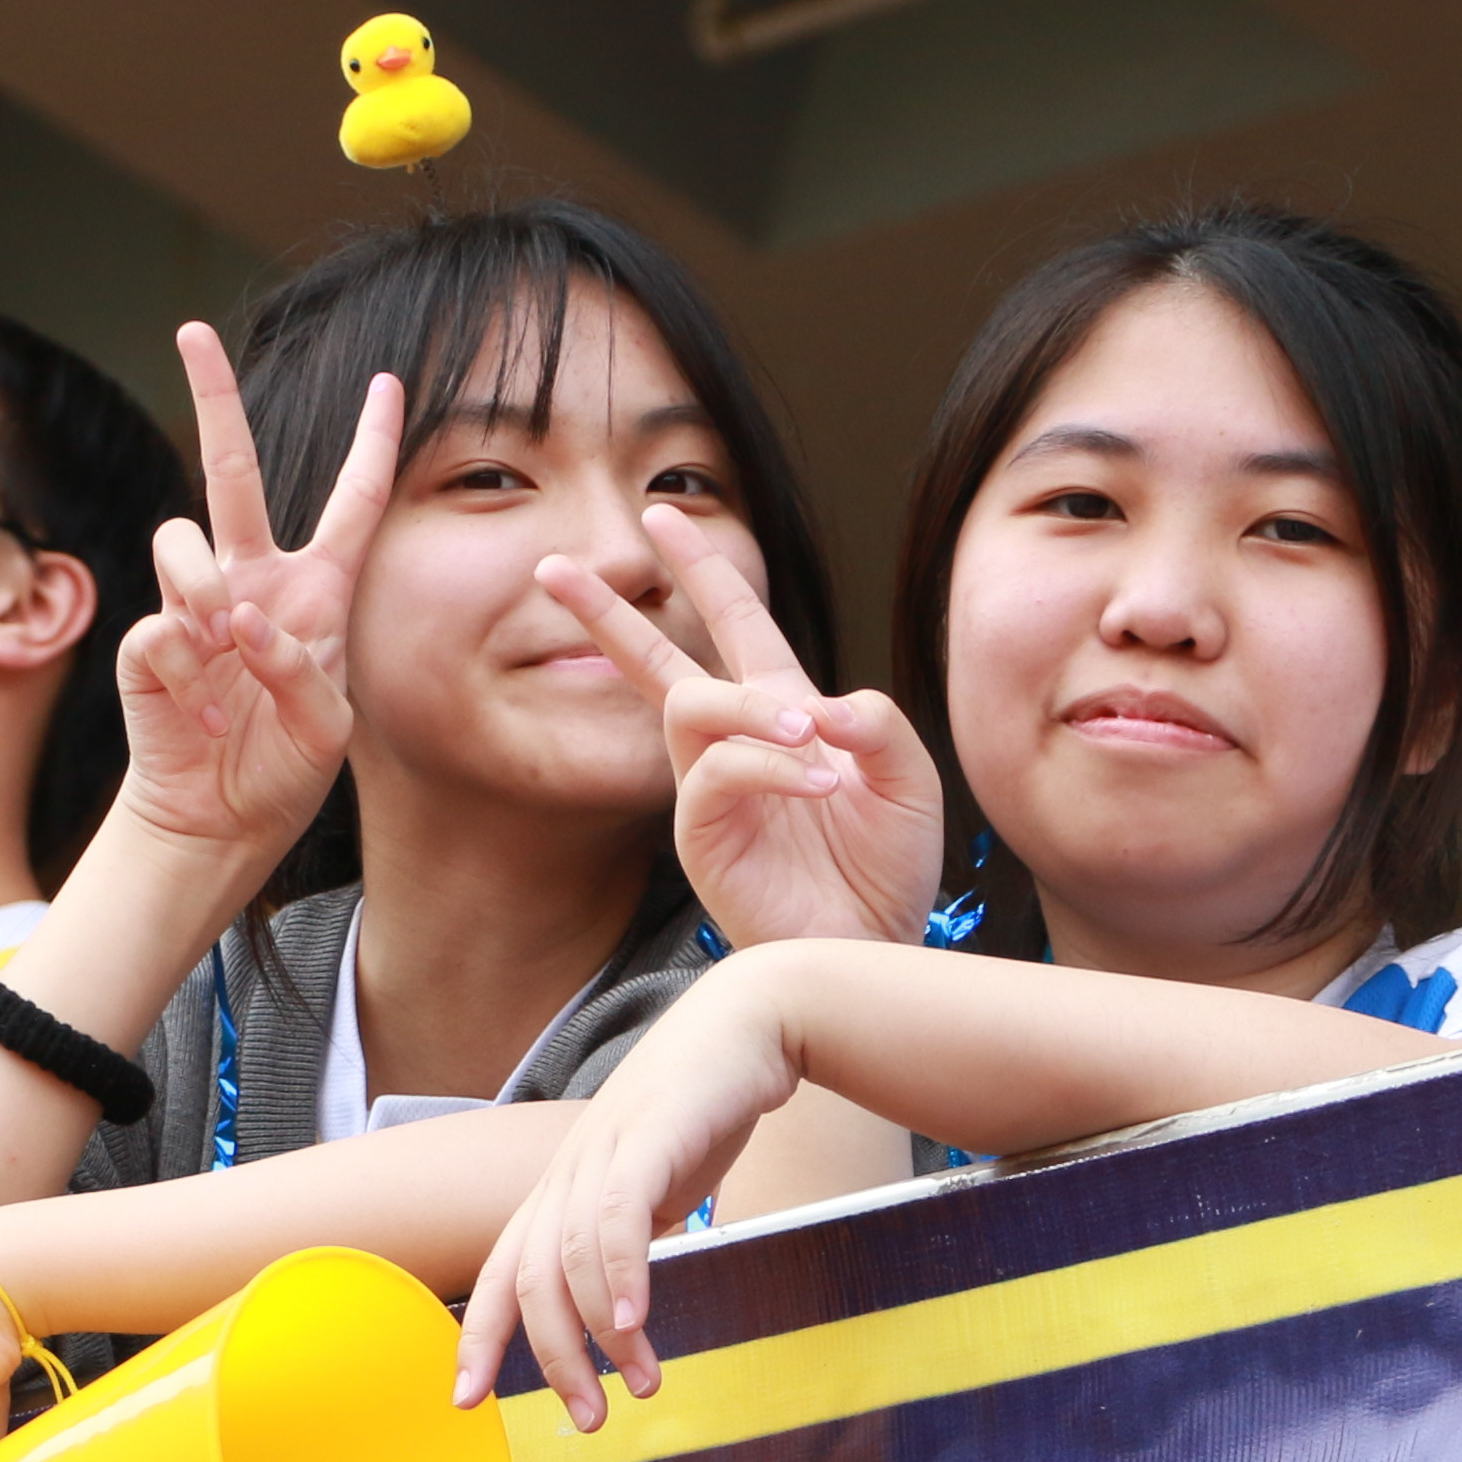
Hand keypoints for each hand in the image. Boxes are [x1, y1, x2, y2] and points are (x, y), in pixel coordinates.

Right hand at [104, 321, 399, 872]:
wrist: (222, 821)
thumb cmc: (283, 766)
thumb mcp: (328, 726)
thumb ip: (300, 667)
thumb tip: (237, 618)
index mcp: (316, 588)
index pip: (353, 501)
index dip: (372, 444)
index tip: (390, 384)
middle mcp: (251, 579)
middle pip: (231, 467)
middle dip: (212, 395)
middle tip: (191, 329)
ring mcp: (193, 606)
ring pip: (180, 537)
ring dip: (202, 587)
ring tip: (222, 646)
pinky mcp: (148, 645)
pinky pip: (158, 627)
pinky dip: (186, 671)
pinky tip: (205, 713)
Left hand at [456, 974, 808, 1428]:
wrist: (743, 1026)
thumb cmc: (697, 1115)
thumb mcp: (651, 1188)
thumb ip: (628, 1243)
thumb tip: (624, 1316)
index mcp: (560, 1192)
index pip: (502, 1275)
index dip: (479, 1339)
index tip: (467, 1401)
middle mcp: (566, 1176)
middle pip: (530, 1282)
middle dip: (550, 1361)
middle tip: (586, 1419)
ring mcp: (602, 1153)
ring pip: (572, 1261)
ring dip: (601, 1337)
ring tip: (640, 1385)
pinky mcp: (648, 1137)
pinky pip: (617, 1216)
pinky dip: (620, 1278)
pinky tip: (634, 1324)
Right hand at [546, 513, 942, 953]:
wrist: (876, 945)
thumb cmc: (886, 869)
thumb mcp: (907, 777)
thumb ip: (874, 722)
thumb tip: (812, 704)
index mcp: (781, 714)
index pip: (733, 625)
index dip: (702, 570)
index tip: (663, 516)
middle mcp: (733, 746)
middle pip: (656, 663)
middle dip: (607, 613)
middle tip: (553, 567)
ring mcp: (710, 792)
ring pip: (692, 705)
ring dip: (751, 706)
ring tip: (808, 735)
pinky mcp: (702, 837)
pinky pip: (716, 774)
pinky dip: (770, 767)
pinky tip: (819, 786)